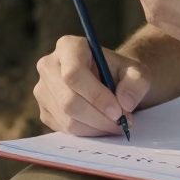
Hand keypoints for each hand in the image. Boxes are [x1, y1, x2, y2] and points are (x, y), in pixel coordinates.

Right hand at [33, 36, 150, 136]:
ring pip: (67, 119)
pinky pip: (64, 130)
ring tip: (116, 125)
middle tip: (122, 124)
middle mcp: (48, 65)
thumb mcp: (137, 72)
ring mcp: (42, 90)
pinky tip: (101, 125)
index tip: (118, 112)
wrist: (110, 81)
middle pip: (68, 100)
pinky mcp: (44, 111)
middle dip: (98, 118)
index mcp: (68, 46)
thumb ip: (136, 83)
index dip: (96, 96)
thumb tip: (124, 103)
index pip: (74, 74)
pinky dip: (87, 133)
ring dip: (96, 128)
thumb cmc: (121, 74)